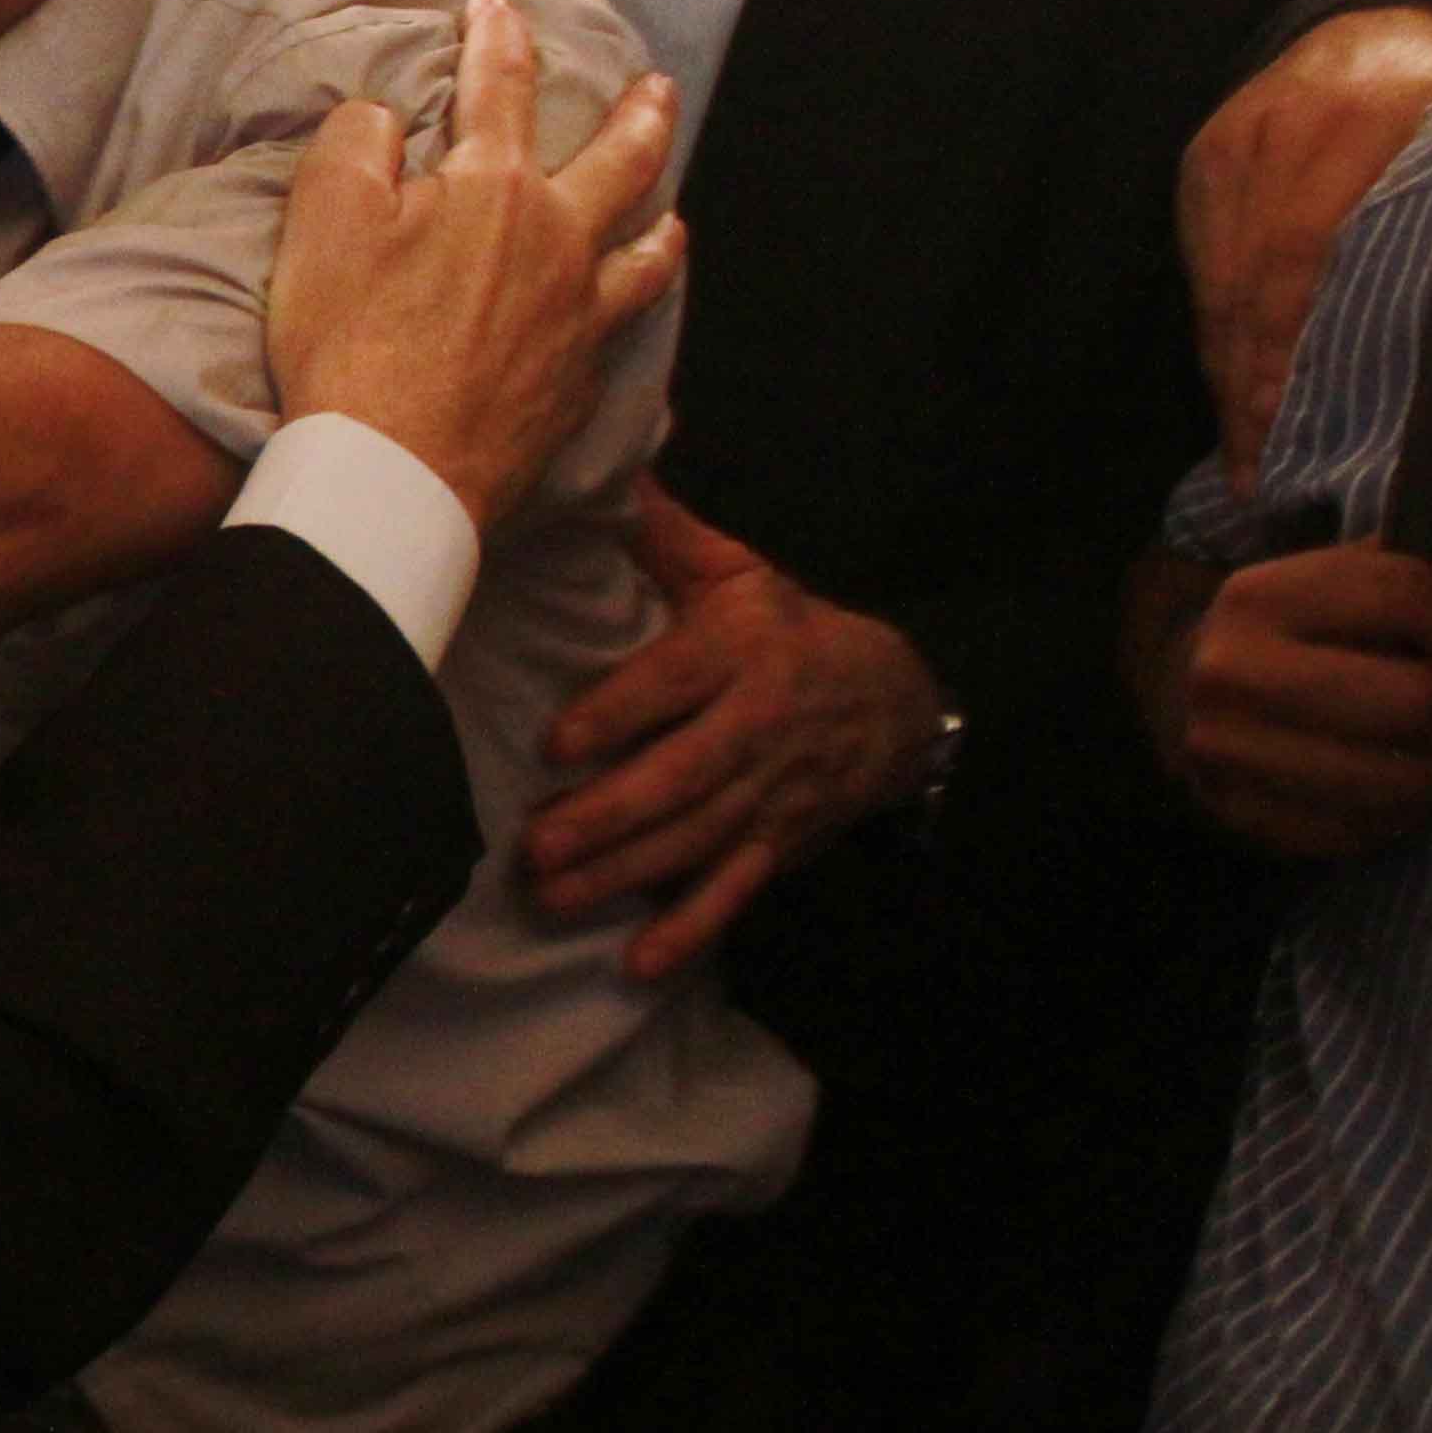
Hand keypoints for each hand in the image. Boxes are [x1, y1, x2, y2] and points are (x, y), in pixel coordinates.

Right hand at [269, 0, 684, 528]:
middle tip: (659, 86)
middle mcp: (559, 241)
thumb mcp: (323, 217)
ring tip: (669, 208)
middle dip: (638, 113)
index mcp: (497, 187)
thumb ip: (357, 143)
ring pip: (646, 251)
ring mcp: (580, 316)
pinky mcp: (578, 383)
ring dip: (660, 217)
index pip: (503, 88)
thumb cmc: (351, 340)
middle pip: (621, 160)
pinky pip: (624, 333)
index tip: (499, 5)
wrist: (393, 469)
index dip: (498, 37)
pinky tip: (628, 316)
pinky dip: (635, 311)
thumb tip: (387, 120)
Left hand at [526, 486, 947, 980]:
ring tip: (552, 896)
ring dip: (623, 875)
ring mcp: (770, 793)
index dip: (616, 714)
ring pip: (694, 841)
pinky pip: (734, 892)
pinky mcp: (779, 842)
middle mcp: (757, 728)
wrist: (896, 701)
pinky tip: (638, 962)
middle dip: (607, 816)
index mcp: (741, 653)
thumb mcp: (740, 573)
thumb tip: (608, 470)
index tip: (555, 746)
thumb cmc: (789, 629)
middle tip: (535, 845)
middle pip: (680, 778)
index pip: (673, 685)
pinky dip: (689, 930)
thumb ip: (666, 536)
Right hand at [1154, 530, 1431, 857]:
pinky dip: (1400, 815)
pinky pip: (1365, 832)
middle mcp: (1229, 669)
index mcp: (1261, 593)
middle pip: (1414, 702)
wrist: (1186, 695)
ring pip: (1398, 781)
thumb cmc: (1312, 633)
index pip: (1406, 596)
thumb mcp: (1370, 581)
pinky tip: (1394, 784)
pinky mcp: (1241, 815)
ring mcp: (1226, 750)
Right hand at [1180, 4, 1431, 486]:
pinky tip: (1232, 397)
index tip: (1300, 440)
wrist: (1365, 33)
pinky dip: (1218, 339)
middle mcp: (1290, 131)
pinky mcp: (1201, 163)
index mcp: (1373, 123)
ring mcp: (1235, 147)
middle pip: (1258, 283)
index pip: (1310, 253)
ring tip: (1248, 460)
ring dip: (1233, 380)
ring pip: (1224, 284)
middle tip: (1266, 479)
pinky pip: (1204, 272)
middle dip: (1259, 390)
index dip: (1297, 354)